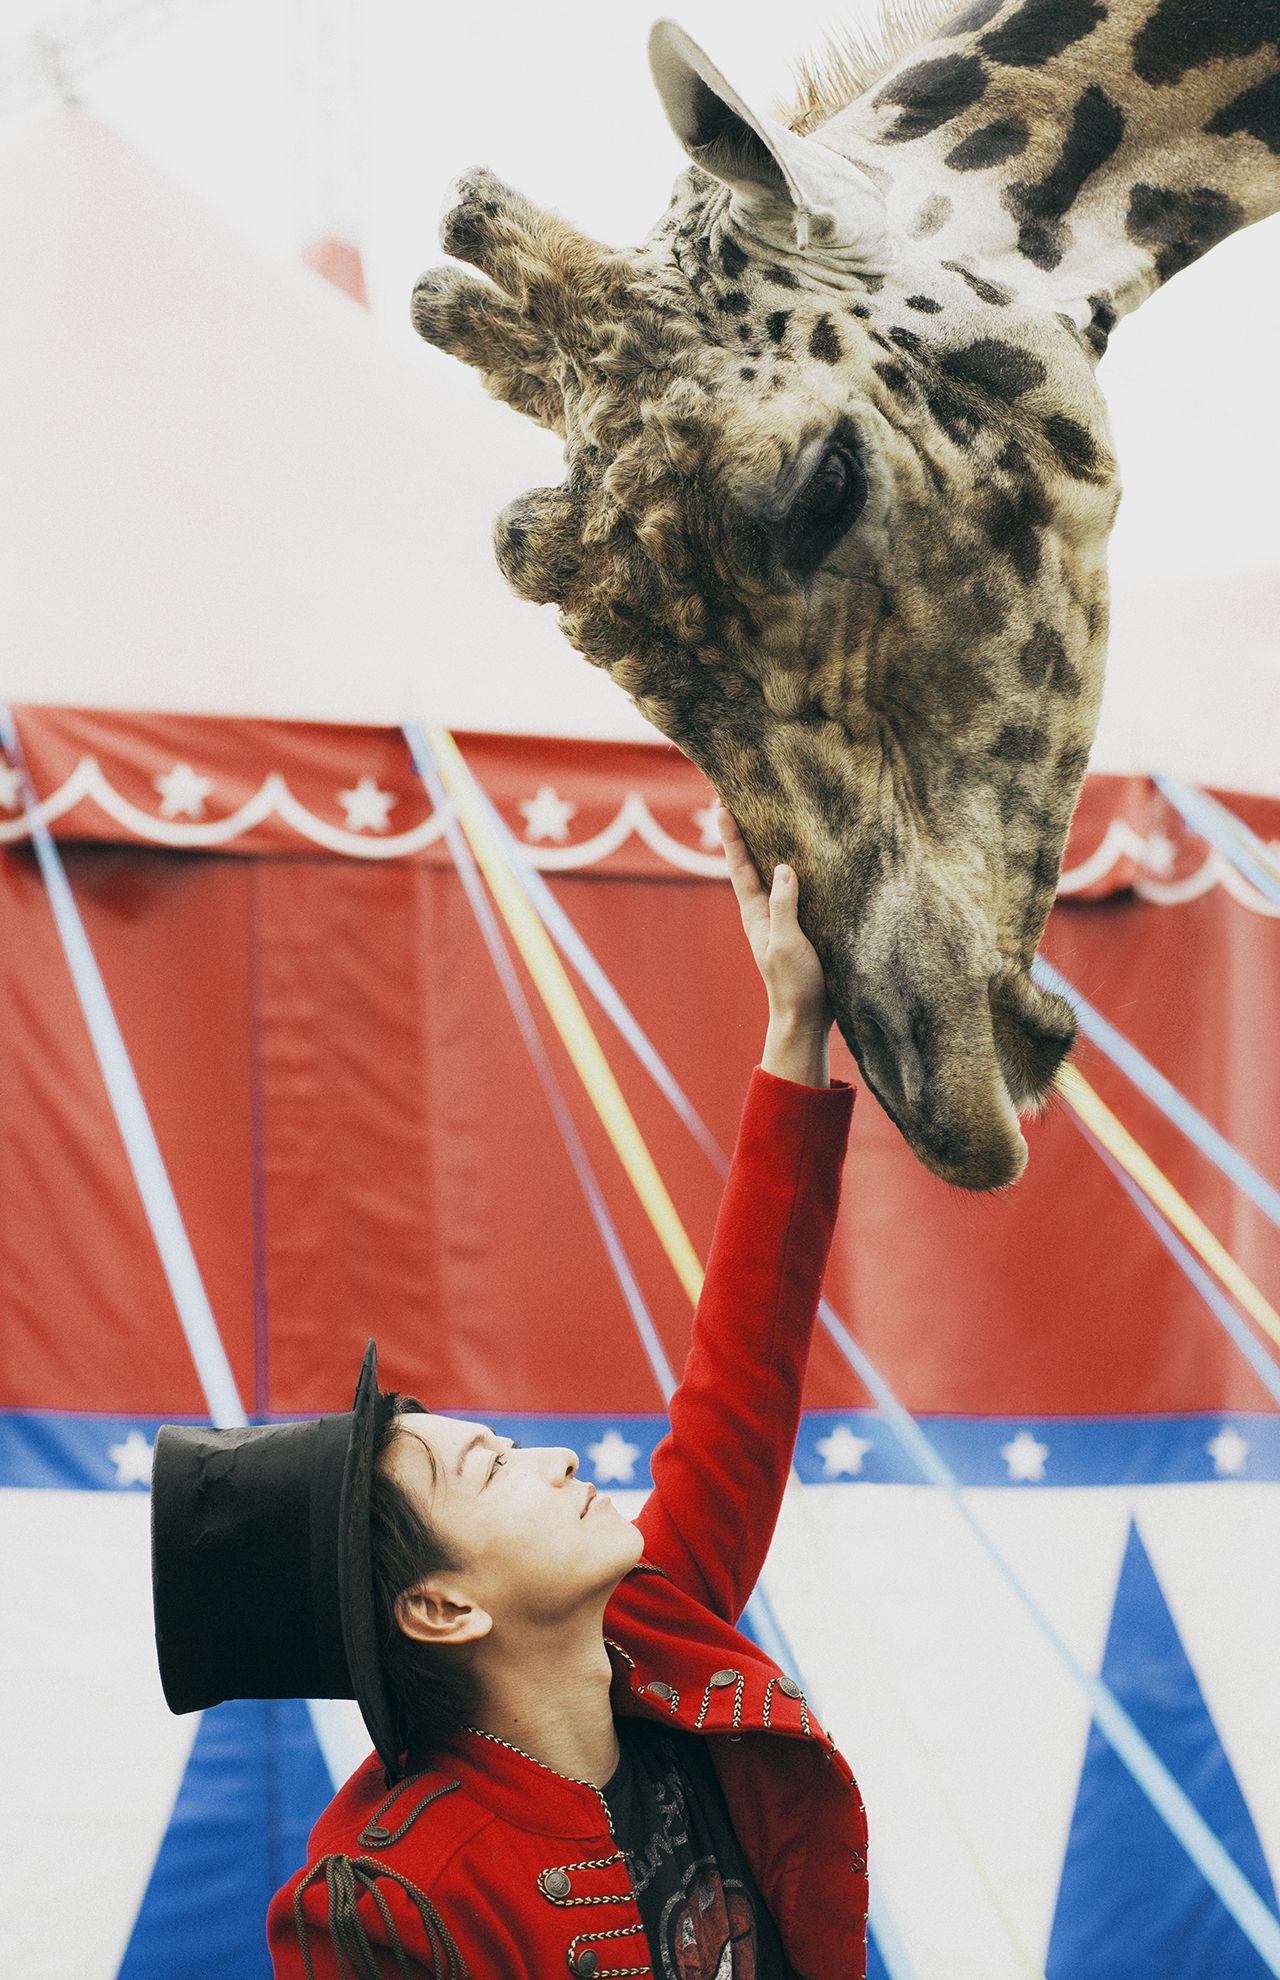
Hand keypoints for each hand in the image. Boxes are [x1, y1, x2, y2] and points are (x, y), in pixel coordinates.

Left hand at [717, 803, 832, 1085]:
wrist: (805, 1018)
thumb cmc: (795, 984)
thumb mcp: (788, 944)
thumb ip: (784, 907)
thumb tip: (782, 867)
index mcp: (755, 913)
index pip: (740, 866)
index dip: (732, 836)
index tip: (721, 805)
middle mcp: (763, 911)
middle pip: (750, 863)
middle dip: (744, 831)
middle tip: (736, 797)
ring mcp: (779, 918)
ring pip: (769, 873)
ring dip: (766, 845)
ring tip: (766, 815)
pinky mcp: (799, 925)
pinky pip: (790, 888)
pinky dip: (790, 866)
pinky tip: (799, 856)